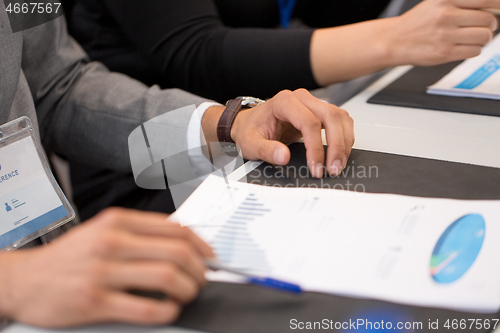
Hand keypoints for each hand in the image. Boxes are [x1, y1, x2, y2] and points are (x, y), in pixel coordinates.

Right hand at [0, 208, 213, 327]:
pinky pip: (146, 307)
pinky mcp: (94, 300)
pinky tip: (168, 310)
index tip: (210, 258)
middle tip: (201, 280)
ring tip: (187, 295)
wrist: (24, 279)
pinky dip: (168, 311)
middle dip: (200, 270)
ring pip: (167, 277)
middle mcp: (113, 241)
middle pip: (177, 252)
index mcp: (118, 221)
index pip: (175, 229)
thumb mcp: (102, 231)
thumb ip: (139, 234)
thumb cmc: (69, 257)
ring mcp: (103, 271)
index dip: (201, 245)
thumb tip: (182, 245)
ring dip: (188, 289)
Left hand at [231, 89, 353, 177]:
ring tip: (338, 164)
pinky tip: (340, 153)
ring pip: (340, 117)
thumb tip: (283, 156)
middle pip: (331, 116)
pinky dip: (344, 137)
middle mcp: (301, 98)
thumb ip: (265, 150)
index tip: (316, 167)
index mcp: (284, 101)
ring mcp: (312, 103)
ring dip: (344, 142)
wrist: (250, 123)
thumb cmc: (251, 129)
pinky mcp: (319, 112)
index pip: (309, 123)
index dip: (316, 148)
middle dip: (337, 145)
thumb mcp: (250, 143)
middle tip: (333, 169)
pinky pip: (340, 120)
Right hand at [387, 0, 498, 65]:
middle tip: (482, 27)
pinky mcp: (444, 53)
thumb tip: (492, 6)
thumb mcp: (438, 2)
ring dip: (483, 38)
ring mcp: (445, 35)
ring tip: (471, 37)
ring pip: (484, 37)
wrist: (394, 41)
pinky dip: (473, 50)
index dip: (498, 5)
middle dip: (490, 25)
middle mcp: (446, 15)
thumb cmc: (417, 23)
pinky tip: (461, 46)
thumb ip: (462, 2)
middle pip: (488, 20)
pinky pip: (474, 51)